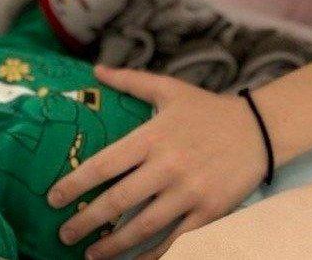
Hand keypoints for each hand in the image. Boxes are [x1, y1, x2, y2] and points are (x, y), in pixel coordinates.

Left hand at [46, 66, 268, 258]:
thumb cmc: (206, 108)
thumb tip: (95, 70)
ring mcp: (189, 193)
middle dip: (87, 221)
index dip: (76, 183)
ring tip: (91, 255)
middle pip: (118, 201)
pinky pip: (176, 240)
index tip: (53, 198)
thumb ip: (129, 81)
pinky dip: (154, 254)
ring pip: (144, 226)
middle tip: (63, 235)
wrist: (258, 129)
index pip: (105, 164)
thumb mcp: (167, 88)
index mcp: (152, 137)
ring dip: (114, 246)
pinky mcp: (210, 212)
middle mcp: (167, 167)